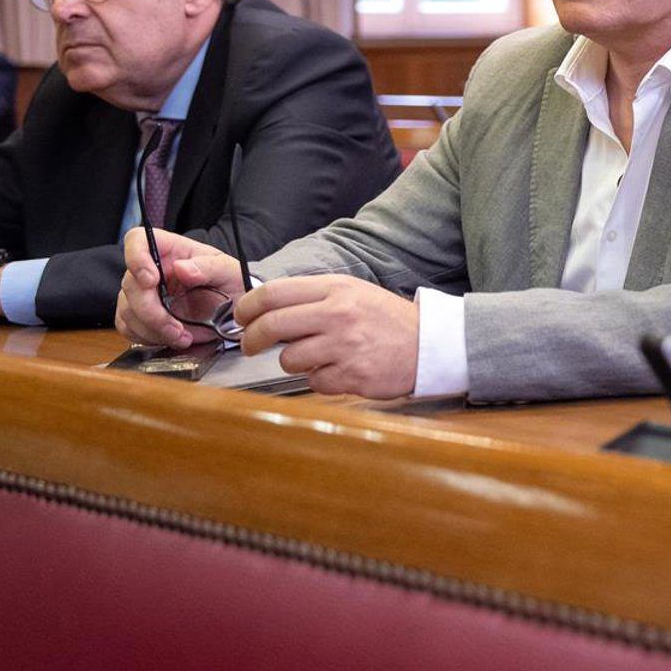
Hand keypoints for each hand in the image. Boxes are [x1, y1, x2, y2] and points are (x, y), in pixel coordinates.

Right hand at [117, 228, 241, 347]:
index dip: (136, 258)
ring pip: (127, 310)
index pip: (138, 240)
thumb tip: (182, 268)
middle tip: (177, 329)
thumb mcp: (229, 271)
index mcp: (170, 249)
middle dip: (151, 312)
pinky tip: (171, 339)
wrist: (233, 310)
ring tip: (182, 336)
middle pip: (131, 285)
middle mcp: (151, 268)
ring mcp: (143, 293)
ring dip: (152, 329)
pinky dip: (147, 337)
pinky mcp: (141, 316)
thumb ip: (209, 267)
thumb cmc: (230, 283)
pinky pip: (128, 327)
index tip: (150, 280)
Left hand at [235, 275, 417, 398]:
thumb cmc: (387, 320)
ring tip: (317, 356)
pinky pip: (314, 382)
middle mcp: (338, 314)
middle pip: (271, 325)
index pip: (274, 293)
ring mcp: (344, 346)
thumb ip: (313, 297)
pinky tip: (340, 369)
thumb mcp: (353, 293)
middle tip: (250, 345)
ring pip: (289, 358)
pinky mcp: (350, 375)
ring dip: (294, 361)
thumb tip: (267, 309)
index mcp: (336, 288)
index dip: (247, 306)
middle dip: (251, 339)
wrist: (429, 344)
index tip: (241, 316)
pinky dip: (321, 379)